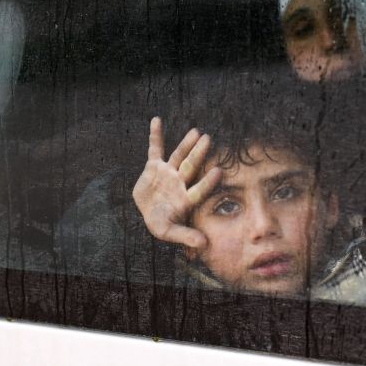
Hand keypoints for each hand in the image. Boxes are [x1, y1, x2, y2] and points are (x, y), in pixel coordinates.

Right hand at [132, 117, 221, 248]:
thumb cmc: (160, 223)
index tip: (219, 170)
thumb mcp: (169, 232)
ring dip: (186, 144)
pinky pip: (155, 148)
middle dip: (198, 154)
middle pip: (191, 166)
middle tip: (209, 139)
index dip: (208, 181)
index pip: (199, 188)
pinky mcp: (154, 166)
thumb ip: (186, 236)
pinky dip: (155, 135)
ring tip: (196, 131)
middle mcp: (180, 182)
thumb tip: (204, 245)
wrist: (146, 211)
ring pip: (178, 156)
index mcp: (186, 198)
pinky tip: (157, 120)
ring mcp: (168, 172)